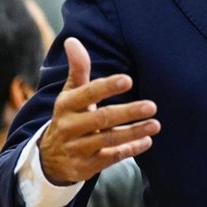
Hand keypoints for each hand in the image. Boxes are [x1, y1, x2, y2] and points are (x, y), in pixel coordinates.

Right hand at [38, 37, 159, 185]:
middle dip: (128, 112)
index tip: (128, 80)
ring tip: (155, 124)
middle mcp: (69, 127)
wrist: (50, 158)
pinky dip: (131, 150)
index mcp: (65, 105)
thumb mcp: (70, 94)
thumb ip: (78, 69)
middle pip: (101, 119)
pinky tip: (147, 141)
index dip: (107, 86)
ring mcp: (77, 148)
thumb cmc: (69, 117)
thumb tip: (72, 39)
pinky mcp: (86, 167)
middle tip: (152, 106)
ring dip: (134, 132)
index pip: (87, 93)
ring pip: (109, 140)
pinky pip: (112, 158)